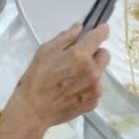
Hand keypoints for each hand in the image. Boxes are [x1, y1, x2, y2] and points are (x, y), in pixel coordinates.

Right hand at [0, 24, 109, 138]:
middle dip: (94, 52)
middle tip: (79, 57)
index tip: (102, 29)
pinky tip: (72, 89)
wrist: (34, 109)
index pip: (99, 36)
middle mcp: (92, 71)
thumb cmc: (37, 79)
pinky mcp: (94, 102)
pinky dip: (88, 86)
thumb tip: (78, 28)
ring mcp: (95, 88)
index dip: (101, 30)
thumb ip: (65, 37)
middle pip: (104, 54)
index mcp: (80, 56)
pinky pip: (96, 87)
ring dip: (91, 70)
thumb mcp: (46, 51)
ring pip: (100, 72)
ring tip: (71, 77)